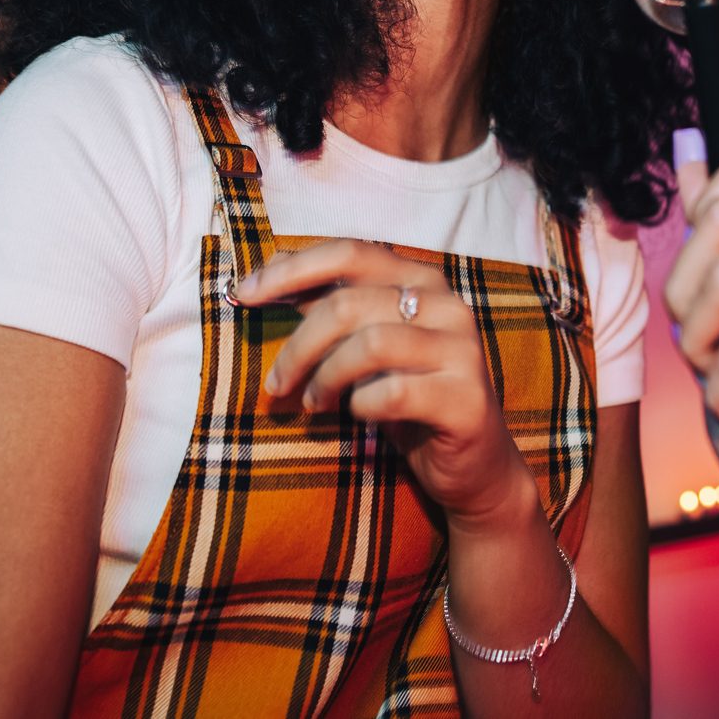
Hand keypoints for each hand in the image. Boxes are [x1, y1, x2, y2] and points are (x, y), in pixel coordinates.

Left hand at [233, 239, 533, 530]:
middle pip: (349, 302)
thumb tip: (269, 273)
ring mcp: (462, 350)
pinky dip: (362, 405)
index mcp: (423, 280)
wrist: (474, 466)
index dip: (291, 269)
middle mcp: (448, 305)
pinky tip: (359, 415)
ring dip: (326, 377)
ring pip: (369, 344)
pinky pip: (393, 392)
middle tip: (276, 383)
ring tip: (313, 403)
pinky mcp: (466, 398)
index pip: (351, 252)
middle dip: (299, 344)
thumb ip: (330, 306)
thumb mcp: (366, 346)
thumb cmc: (410, 400)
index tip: (244, 294)